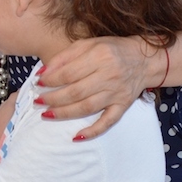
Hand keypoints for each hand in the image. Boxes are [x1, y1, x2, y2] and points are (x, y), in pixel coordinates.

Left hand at [35, 37, 151, 139]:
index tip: (38, 83)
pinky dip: (92, 131)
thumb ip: (65, 56)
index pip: (69, 73)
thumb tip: (43, 72)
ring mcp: (116, 93)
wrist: (144, 59)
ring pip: (86, 108)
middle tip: (37, 101)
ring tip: (46, 115)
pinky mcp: (123, 106)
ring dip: (64, 114)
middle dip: (52, 99)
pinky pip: (107, 122)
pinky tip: (76, 136)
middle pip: (75, 92)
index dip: (50, 80)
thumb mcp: (89, 44)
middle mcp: (109, 75)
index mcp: (100, 56)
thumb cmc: (113, 49)